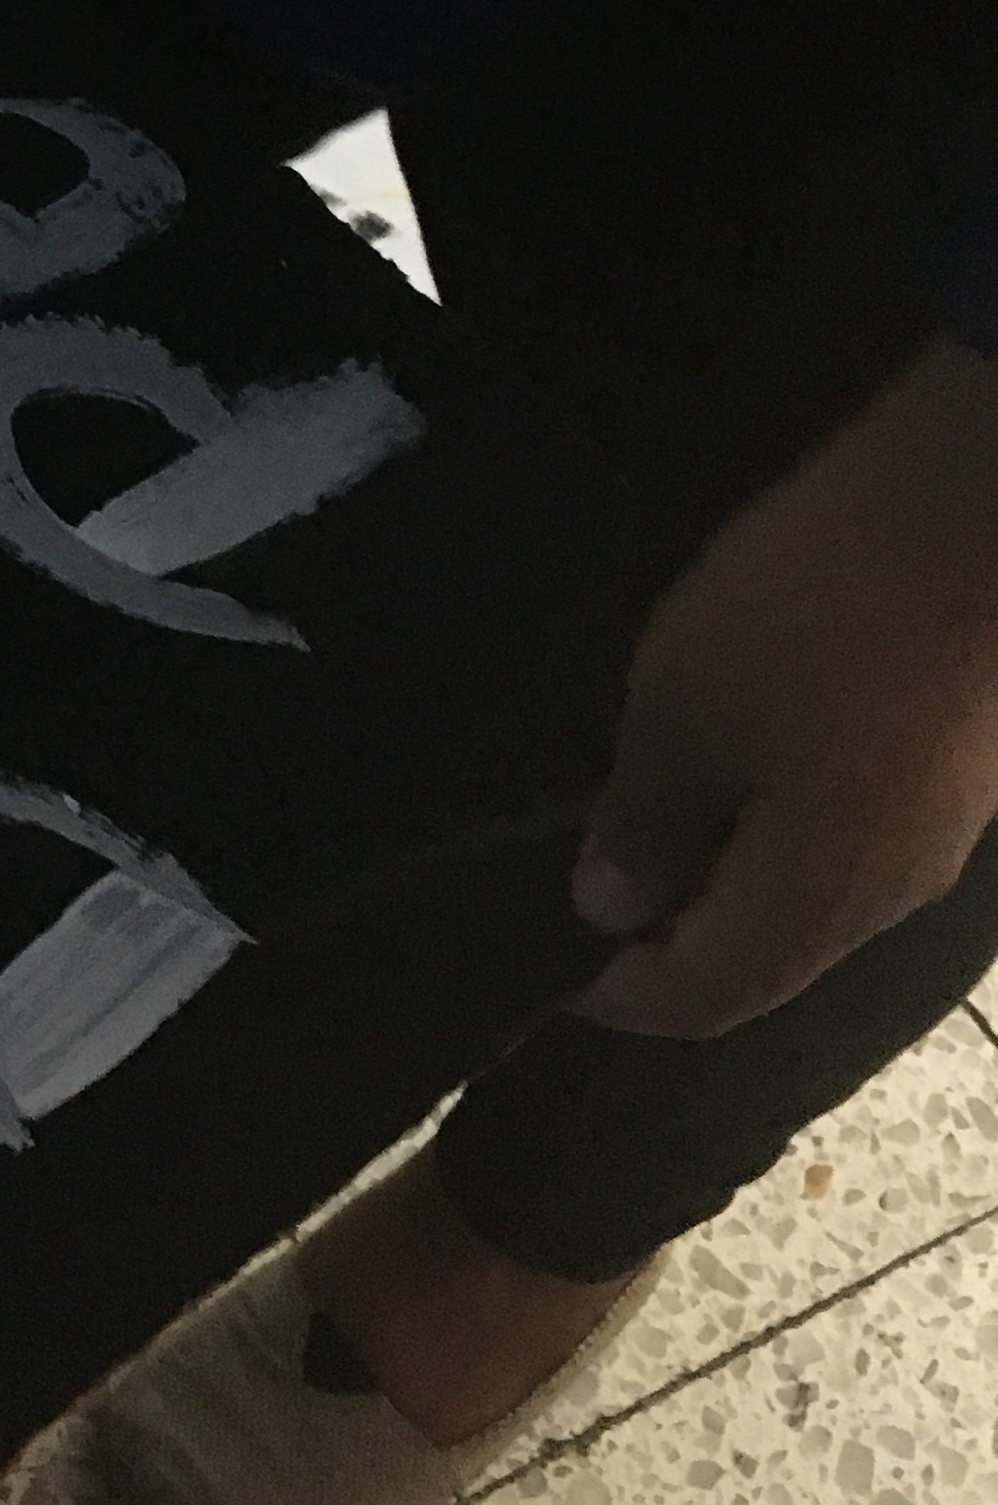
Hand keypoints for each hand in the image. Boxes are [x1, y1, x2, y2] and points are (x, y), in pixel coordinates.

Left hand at [573, 338, 997, 1038]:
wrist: (977, 504)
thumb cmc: (817, 614)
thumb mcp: (687, 706)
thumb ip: (646, 819)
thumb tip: (609, 910)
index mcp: (820, 901)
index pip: (707, 999)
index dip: (621, 997)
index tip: (549, 967)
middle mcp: (890, 891)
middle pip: (765, 956)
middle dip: (671, 936)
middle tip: (588, 879)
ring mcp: (935, 825)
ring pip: (810, 891)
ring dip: (725, 870)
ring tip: (646, 807)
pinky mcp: (954, 761)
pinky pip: (845, 827)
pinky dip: (773, 815)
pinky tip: (733, 747)